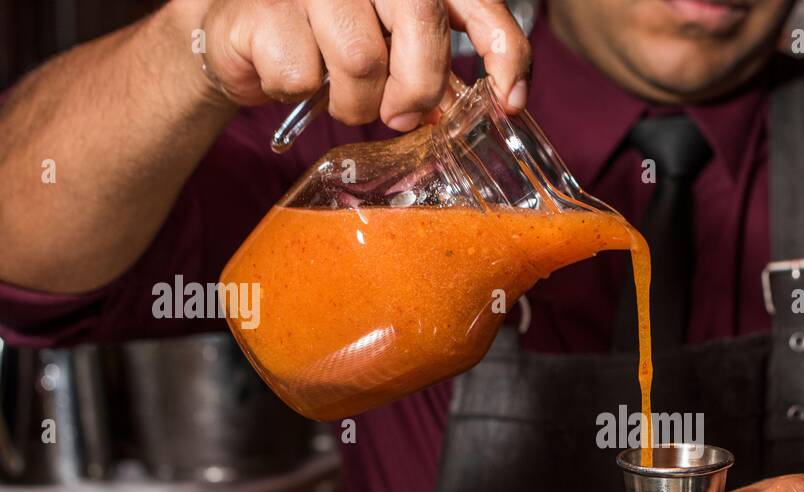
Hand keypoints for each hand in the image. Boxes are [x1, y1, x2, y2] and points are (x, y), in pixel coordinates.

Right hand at [199, 0, 530, 129]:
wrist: (240, 34)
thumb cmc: (330, 43)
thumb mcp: (394, 49)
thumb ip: (440, 64)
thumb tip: (496, 102)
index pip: (478, 4)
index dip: (504, 52)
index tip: (507, 102)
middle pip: (422, 26)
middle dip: (418, 87)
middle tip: (399, 114)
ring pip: (362, 59)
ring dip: (354, 102)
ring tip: (338, 94)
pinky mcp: (265, 7)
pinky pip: (302, 75)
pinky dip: (297, 94)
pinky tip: (288, 74)